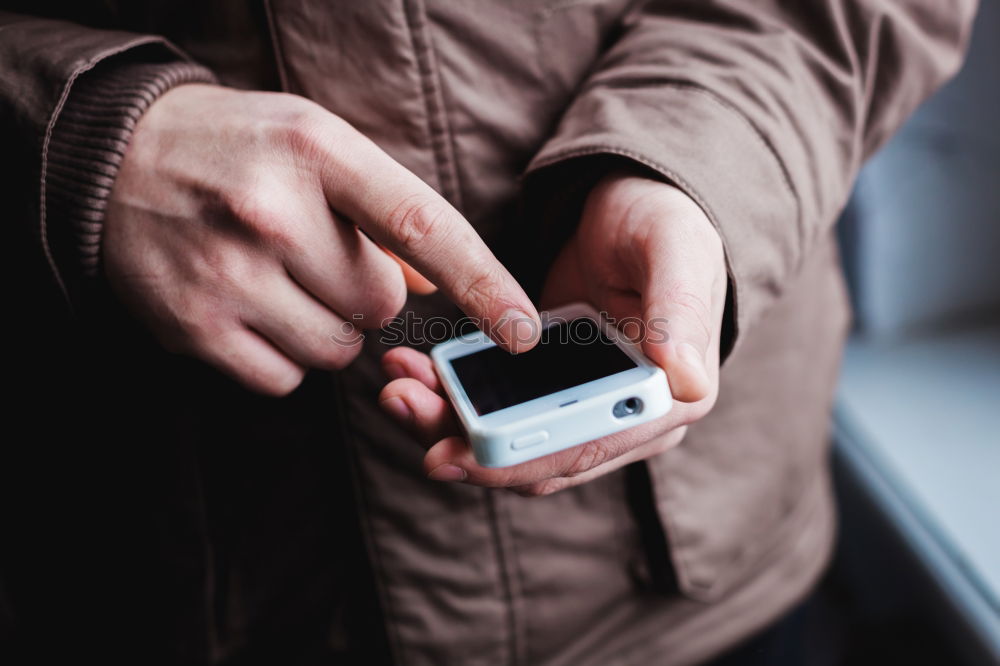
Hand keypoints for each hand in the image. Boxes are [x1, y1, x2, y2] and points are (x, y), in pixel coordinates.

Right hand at [103, 84, 539, 394]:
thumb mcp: (316, 146)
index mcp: (317, 151)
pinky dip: (281, 358)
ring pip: (336, 351)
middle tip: (316, 257)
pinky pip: (284, 379)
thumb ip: (383, 210)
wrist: (115, 160)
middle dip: (363, 293)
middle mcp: (271, 212)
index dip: (483, 283)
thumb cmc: (238, 151)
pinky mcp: (192, 327)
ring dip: (325, 328)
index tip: (524, 329)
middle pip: (379, 306)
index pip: (422, 225)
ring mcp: (227, 273)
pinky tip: (250, 309)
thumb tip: (439, 287)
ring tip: (278, 280)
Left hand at [379, 172, 726, 494]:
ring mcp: (582, 410)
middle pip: (539, 460)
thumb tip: (688, 382)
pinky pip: (497, 412)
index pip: (589, 448)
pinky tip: (413, 370)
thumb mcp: (676, 252)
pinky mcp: (547, 393)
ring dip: (448, 424)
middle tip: (400, 404)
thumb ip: (680, 313)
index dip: (522, 458)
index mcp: (669, 401)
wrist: (632, 209)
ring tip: (395, 386)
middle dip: (465, 443)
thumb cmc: (663, 223)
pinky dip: (453, 398)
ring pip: (510, 445)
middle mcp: (626, 420)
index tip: (457, 451)